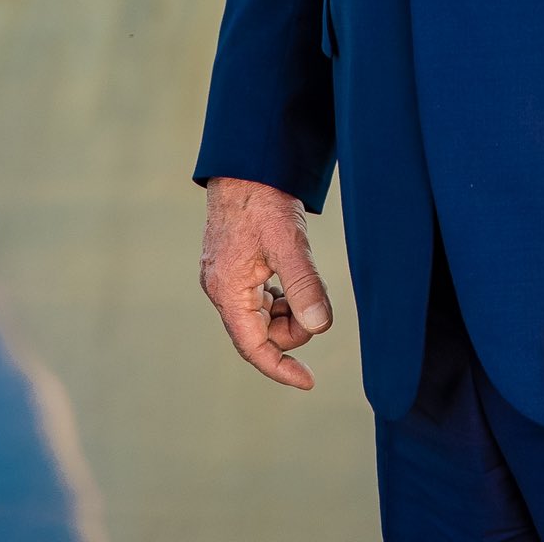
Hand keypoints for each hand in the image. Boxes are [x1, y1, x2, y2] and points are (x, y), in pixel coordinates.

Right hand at [199, 176, 333, 389]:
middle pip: (260, 333)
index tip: (309, 381)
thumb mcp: (288, 241)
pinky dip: (280, 296)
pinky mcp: (234, 265)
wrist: (245, 163)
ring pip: (261, 316)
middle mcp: (222, 288)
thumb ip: (304, 284)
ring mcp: (226, 277)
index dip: (280, 368)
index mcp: (228, 290)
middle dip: (292, 329)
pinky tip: (294, 279)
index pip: (253, 347)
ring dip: (288, 311)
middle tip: (317, 305)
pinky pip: (259, 297)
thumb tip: (321, 328)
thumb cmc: (262, 198)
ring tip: (307, 285)